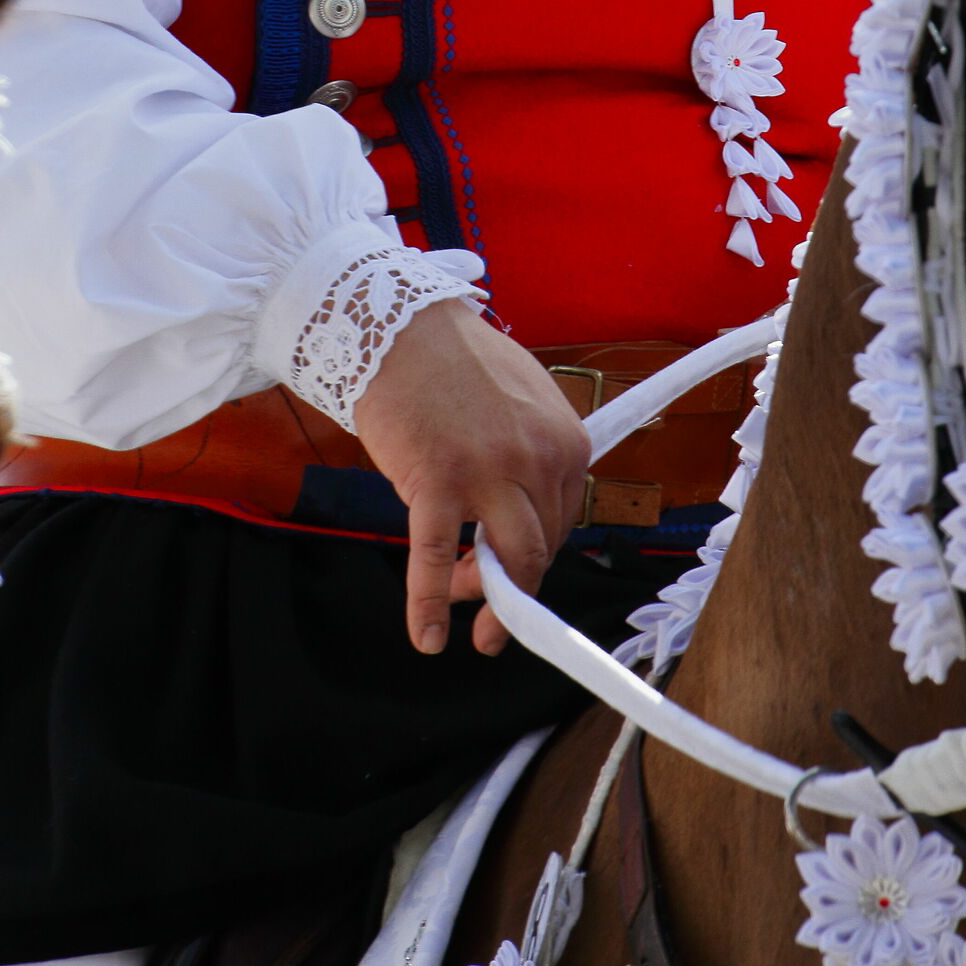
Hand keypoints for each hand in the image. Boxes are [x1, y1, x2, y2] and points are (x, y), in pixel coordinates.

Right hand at [352, 299, 590, 656]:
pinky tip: (427, 637)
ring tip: (459, 608)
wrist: (398, 328)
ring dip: (484, 594)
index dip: (531, 552)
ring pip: (508, 560)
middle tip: (481, 598)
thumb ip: (534, 457)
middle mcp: (540, 459)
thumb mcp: (522, 405)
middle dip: (511, 581)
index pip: (562, 521)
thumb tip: (524, 516)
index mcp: (566, 441)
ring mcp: (490, 471)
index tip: (505, 564)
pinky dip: (430, 603)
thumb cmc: (454, 365)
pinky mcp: (437, 480)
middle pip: (540, 547)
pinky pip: (437, 556)